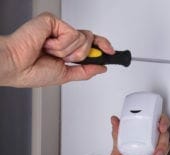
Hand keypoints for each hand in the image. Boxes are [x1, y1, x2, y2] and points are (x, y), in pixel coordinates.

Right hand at [0, 12, 114, 87]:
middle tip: (68, 58)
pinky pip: (72, 35)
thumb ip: (85, 71)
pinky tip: (46, 46)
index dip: (102, 46)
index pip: (90, 44)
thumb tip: (101, 68)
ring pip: (83, 39)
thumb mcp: (66, 76)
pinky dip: (61, 46)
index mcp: (66, 50)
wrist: (16, 67)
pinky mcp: (53, 22)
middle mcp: (64, 38)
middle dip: (85, 52)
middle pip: (90, 38)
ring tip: (50, 53)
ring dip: (67, 53)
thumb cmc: (32, 72)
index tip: (111, 52)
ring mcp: (59, 29)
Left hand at [107, 114, 169, 154]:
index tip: (161, 127)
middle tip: (156, 154)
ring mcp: (156, 150)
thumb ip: (117, 134)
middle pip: (165, 136)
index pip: (157, 121)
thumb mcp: (116, 147)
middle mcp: (151, 139)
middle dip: (162, 146)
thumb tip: (114, 121)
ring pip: (166, 150)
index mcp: (143, 132)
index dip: (163, 122)